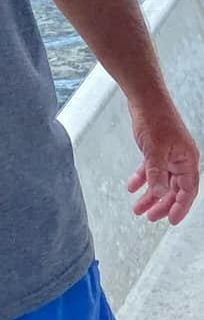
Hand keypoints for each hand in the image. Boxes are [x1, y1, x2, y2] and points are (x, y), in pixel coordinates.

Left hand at [127, 100, 199, 224]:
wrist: (145, 97)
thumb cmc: (154, 119)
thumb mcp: (154, 149)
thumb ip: (156, 172)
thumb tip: (159, 193)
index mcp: (187, 160)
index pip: (188, 191)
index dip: (180, 207)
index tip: (171, 221)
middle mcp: (181, 159)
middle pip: (174, 189)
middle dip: (162, 204)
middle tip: (149, 217)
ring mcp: (169, 154)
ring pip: (161, 180)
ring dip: (150, 194)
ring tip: (137, 208)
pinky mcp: (156, 149)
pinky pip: (151, 169)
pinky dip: (142, 178)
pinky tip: (131, 187)